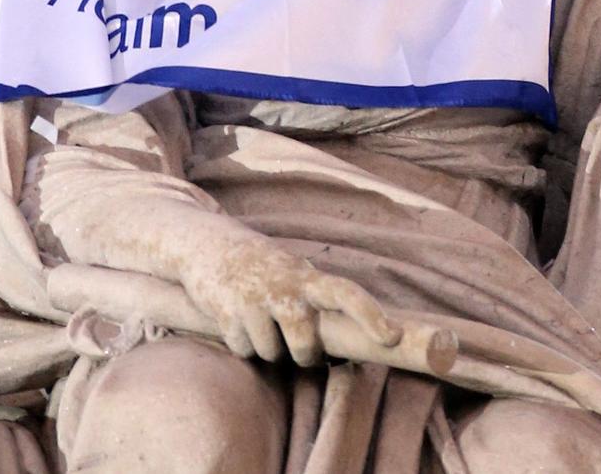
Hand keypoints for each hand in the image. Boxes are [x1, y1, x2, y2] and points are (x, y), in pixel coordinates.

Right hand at [178, 234, 396, 365]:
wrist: (208, 244)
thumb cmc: (263, 266)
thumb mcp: (293, 271)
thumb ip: (315, 299)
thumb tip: (345, 345)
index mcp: (306, 276)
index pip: (346, 293)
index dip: (371, 315)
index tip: (393, 337)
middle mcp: (283, 287)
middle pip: (305, 347)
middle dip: (304, 356)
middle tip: (300, 349)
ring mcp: (253, 300)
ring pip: (272, 354)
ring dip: (268, 349)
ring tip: (260, 324)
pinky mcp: (226, 312)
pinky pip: (244, 350)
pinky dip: (243, 345)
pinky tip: (238, 322)